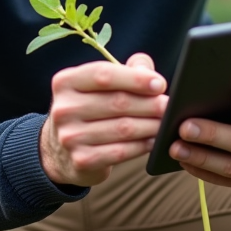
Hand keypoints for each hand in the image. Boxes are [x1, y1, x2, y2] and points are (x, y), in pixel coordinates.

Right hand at [40, 53, 167, 186]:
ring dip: (151, 125)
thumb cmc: (89, 109)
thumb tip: (149, 72)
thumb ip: (125, 70)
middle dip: (150, 104)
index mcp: (66, 82)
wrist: (60, 150)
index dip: (135, 79)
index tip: (160, 84)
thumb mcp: (97, 85)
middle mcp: (64, 108)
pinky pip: (121, 151)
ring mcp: (70, 136)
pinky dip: (142, 145)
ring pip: (123, 128)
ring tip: (166, 123)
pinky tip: (154, 141)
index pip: (104, 75)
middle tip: (169, 106)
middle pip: (117, 102)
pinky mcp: (81, 160)